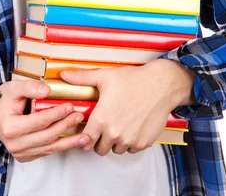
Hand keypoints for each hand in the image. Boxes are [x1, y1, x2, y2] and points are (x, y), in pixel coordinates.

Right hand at [0, 79, 90, 161]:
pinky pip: (46, 152)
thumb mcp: (13, 88)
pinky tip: (73, 142)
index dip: (56, 114)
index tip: (69, 106)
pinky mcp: (26, 156)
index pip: (39, 121)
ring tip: (85, 136)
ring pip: (49, 148)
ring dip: (68, 142)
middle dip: (65, 126)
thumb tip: (47, 90)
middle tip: (79, 116)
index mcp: (11, 128)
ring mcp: (20, 153)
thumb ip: (30, 87)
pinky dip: (61, 147)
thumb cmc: (3, 101)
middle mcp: (15, 144)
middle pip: (46, 136)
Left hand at [60, 59, 195, 156]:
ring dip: (115, 142)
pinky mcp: (143, 143)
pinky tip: (131, 126)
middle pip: (100, 149)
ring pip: (116, 150)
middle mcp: (114, 133)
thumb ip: (82, 78)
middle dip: (100, 140)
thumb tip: (65, 75)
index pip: (85, 140)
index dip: (85, 136)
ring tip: (118, 125)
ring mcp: (129, 140)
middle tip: (104, 127)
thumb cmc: (134, 80)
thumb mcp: (104, 76)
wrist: (160, 85)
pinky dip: (130, 142)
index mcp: (102, 119)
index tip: (87, 132)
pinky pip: (131, 149)